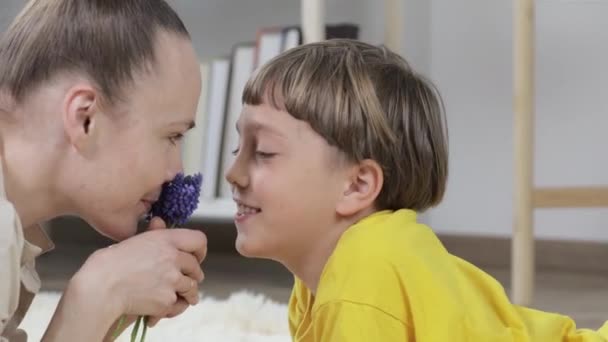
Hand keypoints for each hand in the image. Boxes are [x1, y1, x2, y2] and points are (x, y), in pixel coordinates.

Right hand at [72, 217, 206, 319]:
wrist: (101, 287)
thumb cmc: (111, 263)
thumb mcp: (133, 240)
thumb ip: (153, 233)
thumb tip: (160, 222)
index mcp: (166, 239)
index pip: (199, 240)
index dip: (200, 250)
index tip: (196, 257)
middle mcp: (173, 257)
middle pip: (196, 267)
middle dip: (192, 275)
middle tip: (185, 280)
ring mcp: (172, 279)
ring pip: (192, 287)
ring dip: (188, 293)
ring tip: (183, 296)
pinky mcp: (167, 299)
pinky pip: (179, 304)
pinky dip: (174, 307)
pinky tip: (164, 307)